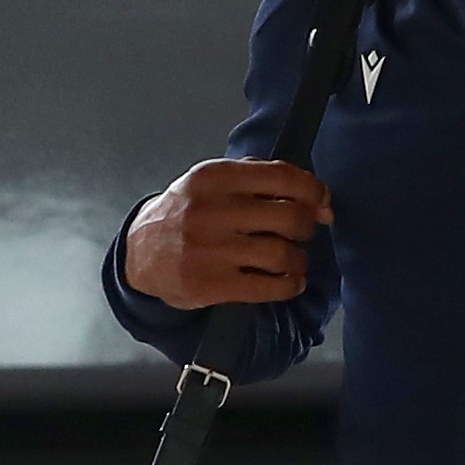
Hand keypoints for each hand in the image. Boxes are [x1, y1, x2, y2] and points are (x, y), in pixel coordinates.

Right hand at [121, 159, 330, 307]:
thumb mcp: (210, 182)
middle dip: (307, 226)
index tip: (323, 203)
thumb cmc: (186, 213)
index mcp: (215, 177)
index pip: (282, 176)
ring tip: (293, 260)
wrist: (141, 253)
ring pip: (282, 254)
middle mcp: (212, 211)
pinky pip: (269, 287)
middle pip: (290, 217)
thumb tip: (317, 198)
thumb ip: (257, 178)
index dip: (314, 191)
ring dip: (299, 259)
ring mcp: (211, 250)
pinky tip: (289, 281)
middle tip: (302, 232)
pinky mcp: (211, 285)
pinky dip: (290, 285)